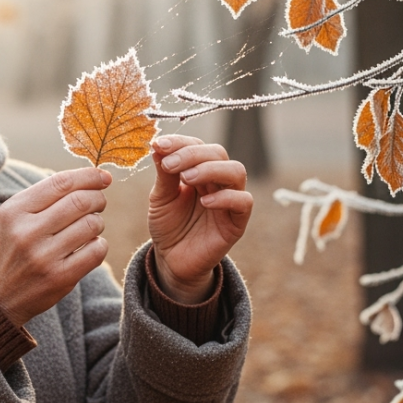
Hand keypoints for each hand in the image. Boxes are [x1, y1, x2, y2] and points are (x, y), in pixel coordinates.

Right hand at [0, 168, 110, 326]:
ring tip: (90, 226)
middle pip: (80, 201)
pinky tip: (90, 246)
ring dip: (98, 222)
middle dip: (97, 199)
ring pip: (91, 225)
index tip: (103, 177)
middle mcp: (27, 232)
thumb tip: (88, 179)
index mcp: (14, 211)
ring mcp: (44, 256)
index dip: (88, 176)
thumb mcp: (11, 218)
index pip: (61, 183)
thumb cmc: (8, 251)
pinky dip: (99, 245)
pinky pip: (96, 252)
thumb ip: (43, 198)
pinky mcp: (60, 278)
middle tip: (98, 203)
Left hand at [148, 135, 252, 303]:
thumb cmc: (168, 226)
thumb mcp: (160, 197)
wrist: (172, 260)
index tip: (158, 145)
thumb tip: (158, 145)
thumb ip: (164, 173)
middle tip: (169, 165)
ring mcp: (230, 200)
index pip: (197, 145)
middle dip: (192, 154)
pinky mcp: (237, 222)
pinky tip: (204, 202)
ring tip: (187, 179)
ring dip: (211, 169)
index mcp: (199, 170)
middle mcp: (217, 181)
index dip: (180, 142)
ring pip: (236, 171)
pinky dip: (226, 197)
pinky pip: (244, 202)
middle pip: (218, 153)